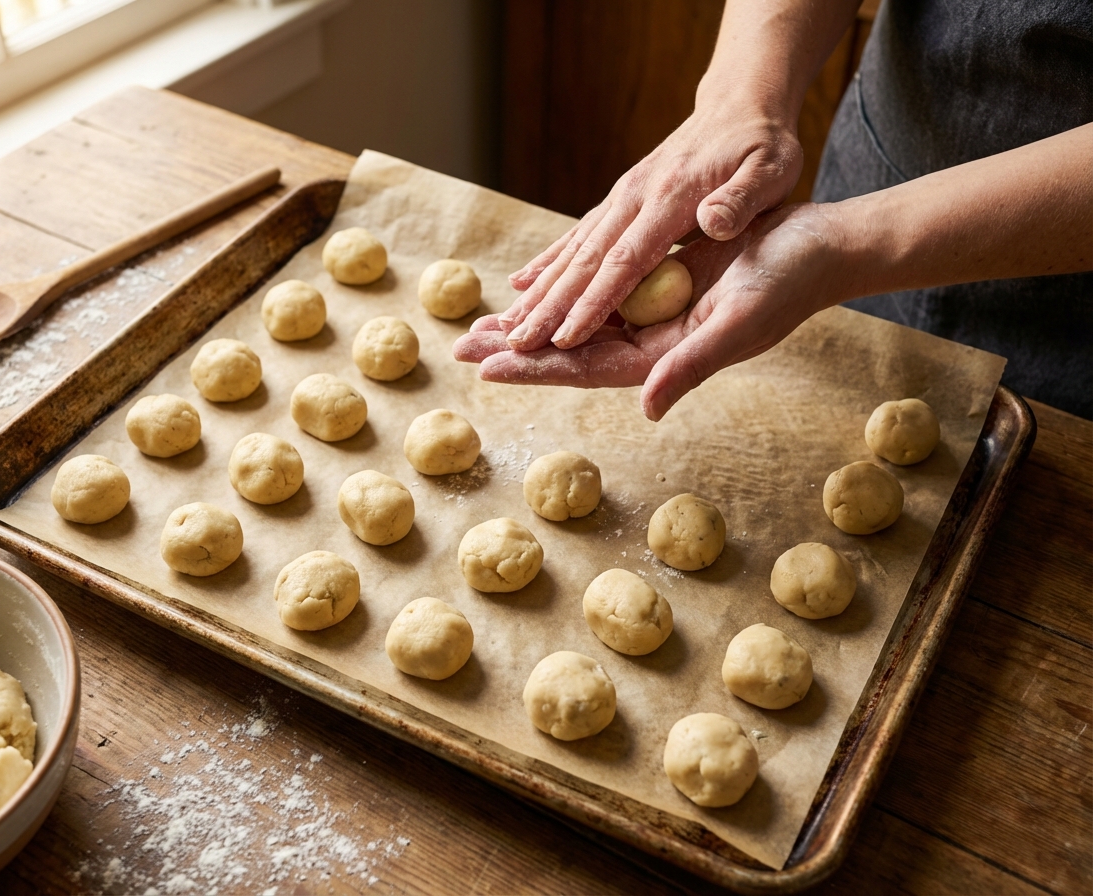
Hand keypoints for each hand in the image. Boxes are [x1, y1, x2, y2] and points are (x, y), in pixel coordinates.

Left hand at [455, 204, 842, 420]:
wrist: (820, 248)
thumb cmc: (787, 284)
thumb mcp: (739, 324)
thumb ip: (691, 367)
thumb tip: (648, 409)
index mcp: (665, 359)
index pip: (585, 368)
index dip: (535, 368)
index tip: (487, 367)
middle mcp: (652, 344)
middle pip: (571, 350)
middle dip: (517, 348)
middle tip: (462, 345)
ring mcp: (654, 316)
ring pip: (578, 323)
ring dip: (532, 323)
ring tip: (483, 323)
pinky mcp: (660, 287)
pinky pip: (600, 294)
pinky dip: (565, 293)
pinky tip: (536, 292)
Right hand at [498, 96, 802, 353]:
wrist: (740, 103)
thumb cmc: (763, 145)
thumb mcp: (770, 169)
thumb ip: (741, 198)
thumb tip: (711, 221)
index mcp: (669, 200)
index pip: (624, 261)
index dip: (594, 302)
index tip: (564, 337)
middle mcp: (633, 198)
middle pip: (584, 261)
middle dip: (548, 306)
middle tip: (514, 344)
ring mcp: (621, 198)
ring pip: (572, 251)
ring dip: (538, 291)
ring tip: (504, 325)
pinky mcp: (619, 200)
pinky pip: (577, 236)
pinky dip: (547, 262)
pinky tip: (521, 283)